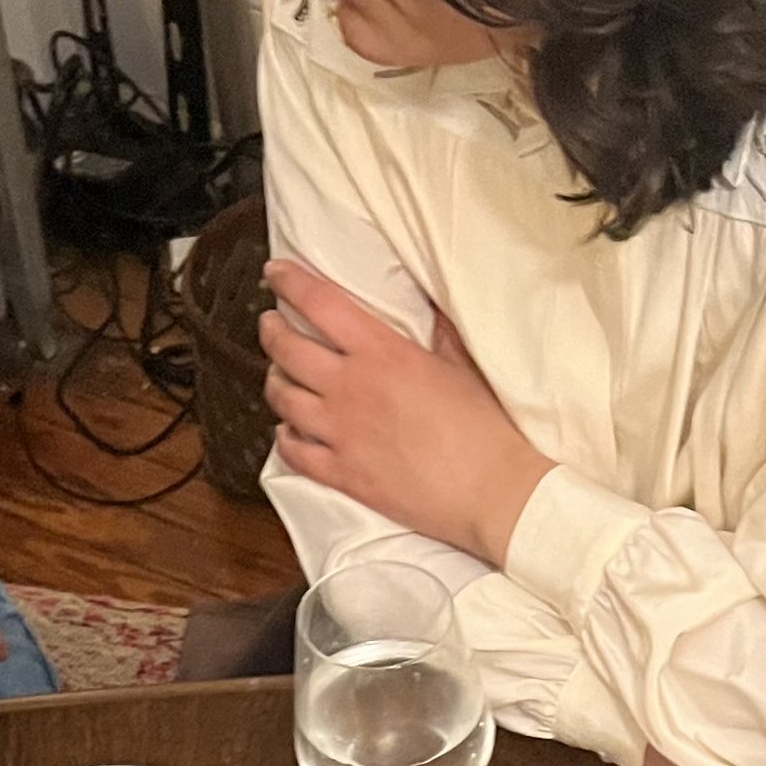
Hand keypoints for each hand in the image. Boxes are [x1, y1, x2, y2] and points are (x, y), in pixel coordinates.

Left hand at [259, 260, 549, 565]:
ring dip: (274, 381)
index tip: (277, 273)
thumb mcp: (463, 363)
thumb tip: (429, 302)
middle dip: (271, 330)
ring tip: (279, 374)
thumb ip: (437, 330)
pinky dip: (284, 437)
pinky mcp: (344, 475)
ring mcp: (342, 434)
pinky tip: (288, 431)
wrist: (493, 492)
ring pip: (282, 399)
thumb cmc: (486, 428)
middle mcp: (351, 389)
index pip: (319, 304)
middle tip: (271, 323)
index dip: (290, 282)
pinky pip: (293, 453)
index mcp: (381, 353)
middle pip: (286, 349)